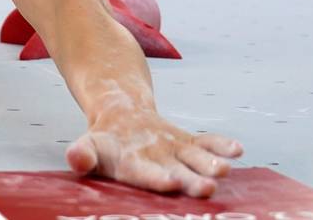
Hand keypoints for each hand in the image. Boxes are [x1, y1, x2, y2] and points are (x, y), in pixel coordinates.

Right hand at [65, 103, 242, 197]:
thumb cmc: (105, 143)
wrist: (123, 124)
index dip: (157, 179)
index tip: (169, 182)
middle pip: (179, 176)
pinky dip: (221, 145)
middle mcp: (161, 167)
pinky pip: (207, 143)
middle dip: (193, 182)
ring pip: (197, 162)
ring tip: (224, 168)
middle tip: (207, 188)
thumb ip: (81, 154)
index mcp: (135, 171)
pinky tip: (236, 148)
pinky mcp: (190, 145)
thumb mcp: (87, 145)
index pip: (148, 177)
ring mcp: (179, 156)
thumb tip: (76, 159)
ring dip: (211, 165)